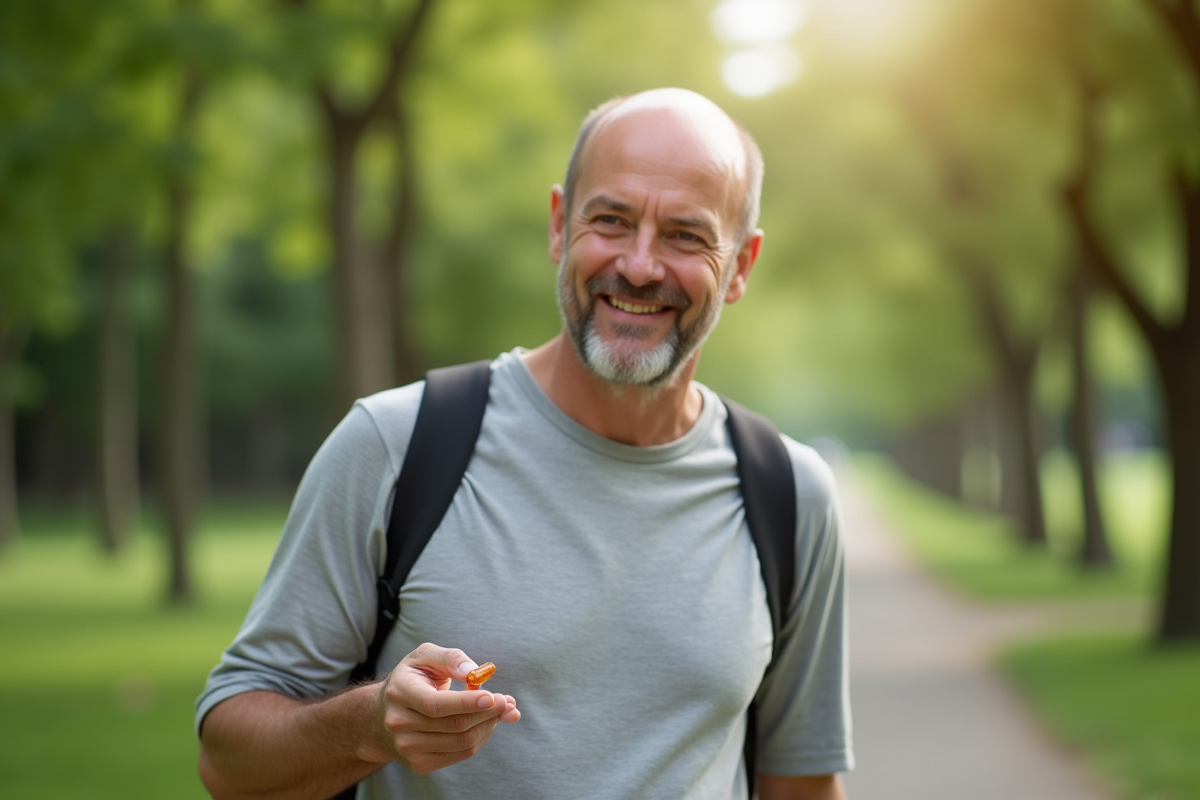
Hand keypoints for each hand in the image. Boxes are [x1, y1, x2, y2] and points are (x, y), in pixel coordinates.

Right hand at [371, 642, 520, 773]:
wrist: (382, 714)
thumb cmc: (412, 678)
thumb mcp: (425, 656)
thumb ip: (451, 658)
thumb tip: (473, 672)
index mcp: (400, 692)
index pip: (436, 705)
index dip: (467, 703)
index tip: (493, 697)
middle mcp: (399, 724)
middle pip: (454, 725)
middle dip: (488, 713)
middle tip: (507, 702)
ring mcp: (408, 747)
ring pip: (462, 742)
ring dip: (489, 725)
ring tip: (501, 710)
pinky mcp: (420, 763)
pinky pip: (461, 753)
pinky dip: (481, 737)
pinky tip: (485, 723)